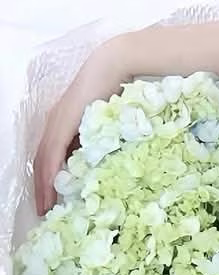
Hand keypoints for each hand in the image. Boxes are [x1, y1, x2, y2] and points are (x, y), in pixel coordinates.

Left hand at [33, 40, 128, 216]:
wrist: (118, 65)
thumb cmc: (120, 88)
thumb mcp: (111, 120)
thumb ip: (105, 138)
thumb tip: (111, 161)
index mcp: (66, 122)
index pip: (52, 155)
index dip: (49, 178)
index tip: (52, 200)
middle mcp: (56, 122)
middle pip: (42, 160)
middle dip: (42, 186)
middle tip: (44, 210)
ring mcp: (57, 122)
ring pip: (43, 160)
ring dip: (43, 184)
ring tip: (46, 206)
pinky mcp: (62, 123)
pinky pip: (51, 154)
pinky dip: (49, 173)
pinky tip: (50, 189)